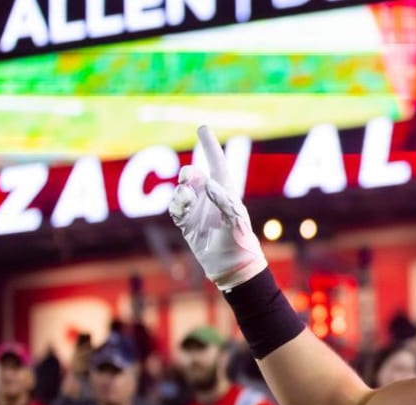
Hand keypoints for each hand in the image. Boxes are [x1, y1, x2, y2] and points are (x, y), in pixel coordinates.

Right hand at [169, 127, 267, 289]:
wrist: (232, 266)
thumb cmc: (240, 241)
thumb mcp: (235, 218)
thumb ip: (222, 199)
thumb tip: (206, 182)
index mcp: (226, 191)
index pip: (217, 164)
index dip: (210, 146)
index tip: (203, 128)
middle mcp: (210, 197)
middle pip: (193, 175)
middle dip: (189, 174)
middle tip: (190, 179)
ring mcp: (197, 209)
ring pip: (181, 190)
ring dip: (181, 192)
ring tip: (187, 199)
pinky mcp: (186, 223)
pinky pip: (175, 208)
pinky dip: (176, 205)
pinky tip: (182, 210)